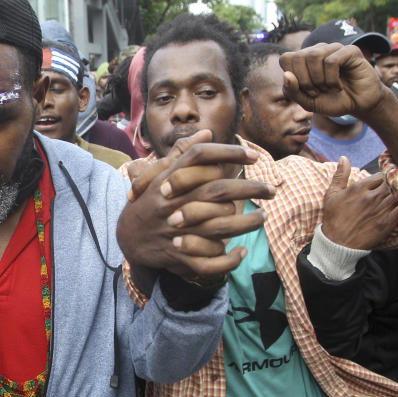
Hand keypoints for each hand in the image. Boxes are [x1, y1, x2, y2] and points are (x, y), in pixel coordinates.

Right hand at [118, 131, 275, 283]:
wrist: (125, 236)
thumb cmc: (149, 201)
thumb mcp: (159, 175)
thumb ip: (183, 154)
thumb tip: (207, 134)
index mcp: (169, 180)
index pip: (200, 157)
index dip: (229, 153)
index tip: (253, 156)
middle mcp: (173, 202)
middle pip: (217, 190)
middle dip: (250, 189)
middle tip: (271, 189)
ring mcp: (175, 230)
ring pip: (219, 227)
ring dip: (246, 223)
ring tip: (263, 217)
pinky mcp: (177, 254)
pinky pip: (207, 262)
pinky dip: (227, 260)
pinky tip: (241, 251)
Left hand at [279, 43, 385, 118]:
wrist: (357, 105)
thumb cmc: (331, 101)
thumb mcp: (307, 102)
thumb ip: (292, 91)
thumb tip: (286, 75)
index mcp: (304, 60)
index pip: (286, 58)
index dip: (292, 77)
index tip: (303, 91)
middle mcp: (318, 50)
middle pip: (298, 56)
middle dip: (305, 80)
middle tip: (316, 92)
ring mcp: (334, 49)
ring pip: (314, 55)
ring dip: (319, 79)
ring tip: (327, 88)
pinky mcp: (350, 50)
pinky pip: (332, 60)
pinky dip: (332, 79)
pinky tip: (338, 87)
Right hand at [321, 157, 397, 248]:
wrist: (337, 243)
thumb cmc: (333, 218)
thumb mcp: (332, 194)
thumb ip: (340, 175)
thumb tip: (344, 157)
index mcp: (359, 188)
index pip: (381, 174)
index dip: (386, 176)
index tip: (387, 180)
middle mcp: (371, 197)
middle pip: (393, 183)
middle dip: (396, 183)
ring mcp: (380, 210)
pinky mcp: (387, 222)